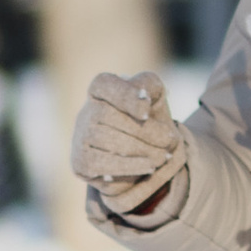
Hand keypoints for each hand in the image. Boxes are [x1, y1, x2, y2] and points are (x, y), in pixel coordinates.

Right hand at [72, 69, 187, 216]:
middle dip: (143, 130)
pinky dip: (128, 166)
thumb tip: (142, 102)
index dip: (124, 96)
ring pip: (103, 139)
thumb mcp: (154, 96)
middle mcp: (86, 112)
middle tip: (169, 140)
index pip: (103, 84)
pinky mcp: (81, 162)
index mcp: (101, 90)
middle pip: (105, 115)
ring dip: (139, 149)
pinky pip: (98, 164)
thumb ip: (149, 86)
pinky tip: (148, 167)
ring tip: (163, 156)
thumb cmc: (149, 119)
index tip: (147, 111)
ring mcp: (80, 138)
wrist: (145, 155)